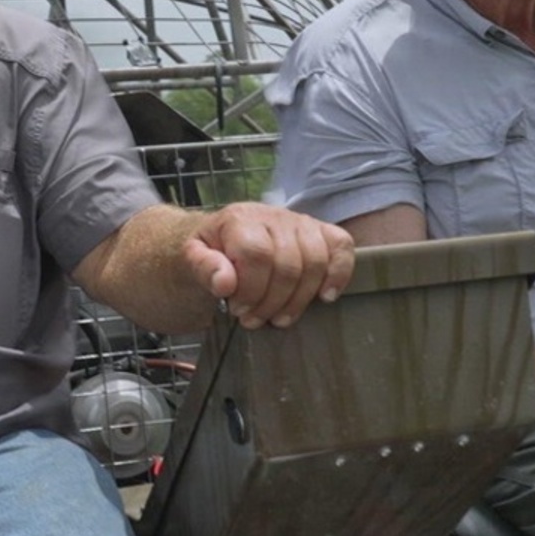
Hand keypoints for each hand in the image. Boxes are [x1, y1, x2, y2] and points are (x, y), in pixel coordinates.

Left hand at [181, 202, 353, 328]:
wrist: (223, 239)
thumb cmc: (211, 254)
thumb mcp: (192, 260)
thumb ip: (203, 267)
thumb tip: (225, 283)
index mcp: (240, 219)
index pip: (257, 254)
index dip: (251, 289)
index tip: (238, 310)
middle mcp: (274, 215)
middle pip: (288, 264)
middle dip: (272, 302)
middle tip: (254, 320)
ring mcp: (301, 222)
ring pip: (315, 261)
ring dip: (299, 299)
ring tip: (279, 318)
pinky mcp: (321, 232)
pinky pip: (341, 246)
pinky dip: (339, 273)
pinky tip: (325, 296)